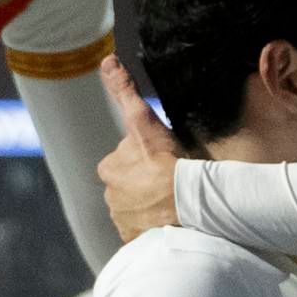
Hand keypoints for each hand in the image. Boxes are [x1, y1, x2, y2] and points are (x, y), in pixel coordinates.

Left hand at [97, 59, 181, 242]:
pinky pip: (139, 227)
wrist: (190, 207)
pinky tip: (167, 218)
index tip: (158, 162)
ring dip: (148, 200)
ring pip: (134, 202)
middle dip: (144, 176)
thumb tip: (107, 60)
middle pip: (129, 177)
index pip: (125, 156)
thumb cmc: (173, 163)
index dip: (144, 156)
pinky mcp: (131, 235)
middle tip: (170, 176)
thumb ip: (124, 93)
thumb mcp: (147, 123)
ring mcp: (121, 215)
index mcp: (111, 165)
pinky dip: (150, 223)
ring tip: (172, 199)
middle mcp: (111, 190)